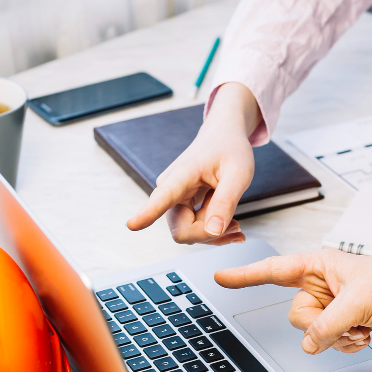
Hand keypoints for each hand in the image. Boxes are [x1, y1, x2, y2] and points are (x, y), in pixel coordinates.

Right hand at [126, 83, 260, 244]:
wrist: (223, 137)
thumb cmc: (230, 149)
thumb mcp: (239, 172)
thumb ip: (226, 201)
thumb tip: (212, 232)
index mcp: (182, 175)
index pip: (162, 197)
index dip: (147, 214)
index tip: (132, 224)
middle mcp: (170, 189)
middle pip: (181, 231)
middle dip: (208, 234)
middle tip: (236, 225)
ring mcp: (173, 200)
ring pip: (188, 233)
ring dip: (213, 234)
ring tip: (235, 222)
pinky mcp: (179, 207)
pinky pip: (192, 230)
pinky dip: (213, 232)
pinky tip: (230, 225)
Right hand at [215, 250, 371, 353]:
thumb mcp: (355, 304)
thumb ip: (325, 326)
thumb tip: (308, 345)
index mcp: (317, 266)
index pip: (273, 271)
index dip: (245, 276)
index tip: (221, 278)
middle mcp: (321, 284)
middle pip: (296, 315)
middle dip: (320, 325)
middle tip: (347, 318)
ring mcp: (333, 304)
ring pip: (313, 333)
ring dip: (338, 337)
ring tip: (362, 326)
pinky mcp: (346, 321)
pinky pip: (330, 342)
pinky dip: (348, 344)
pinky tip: (366, 334)